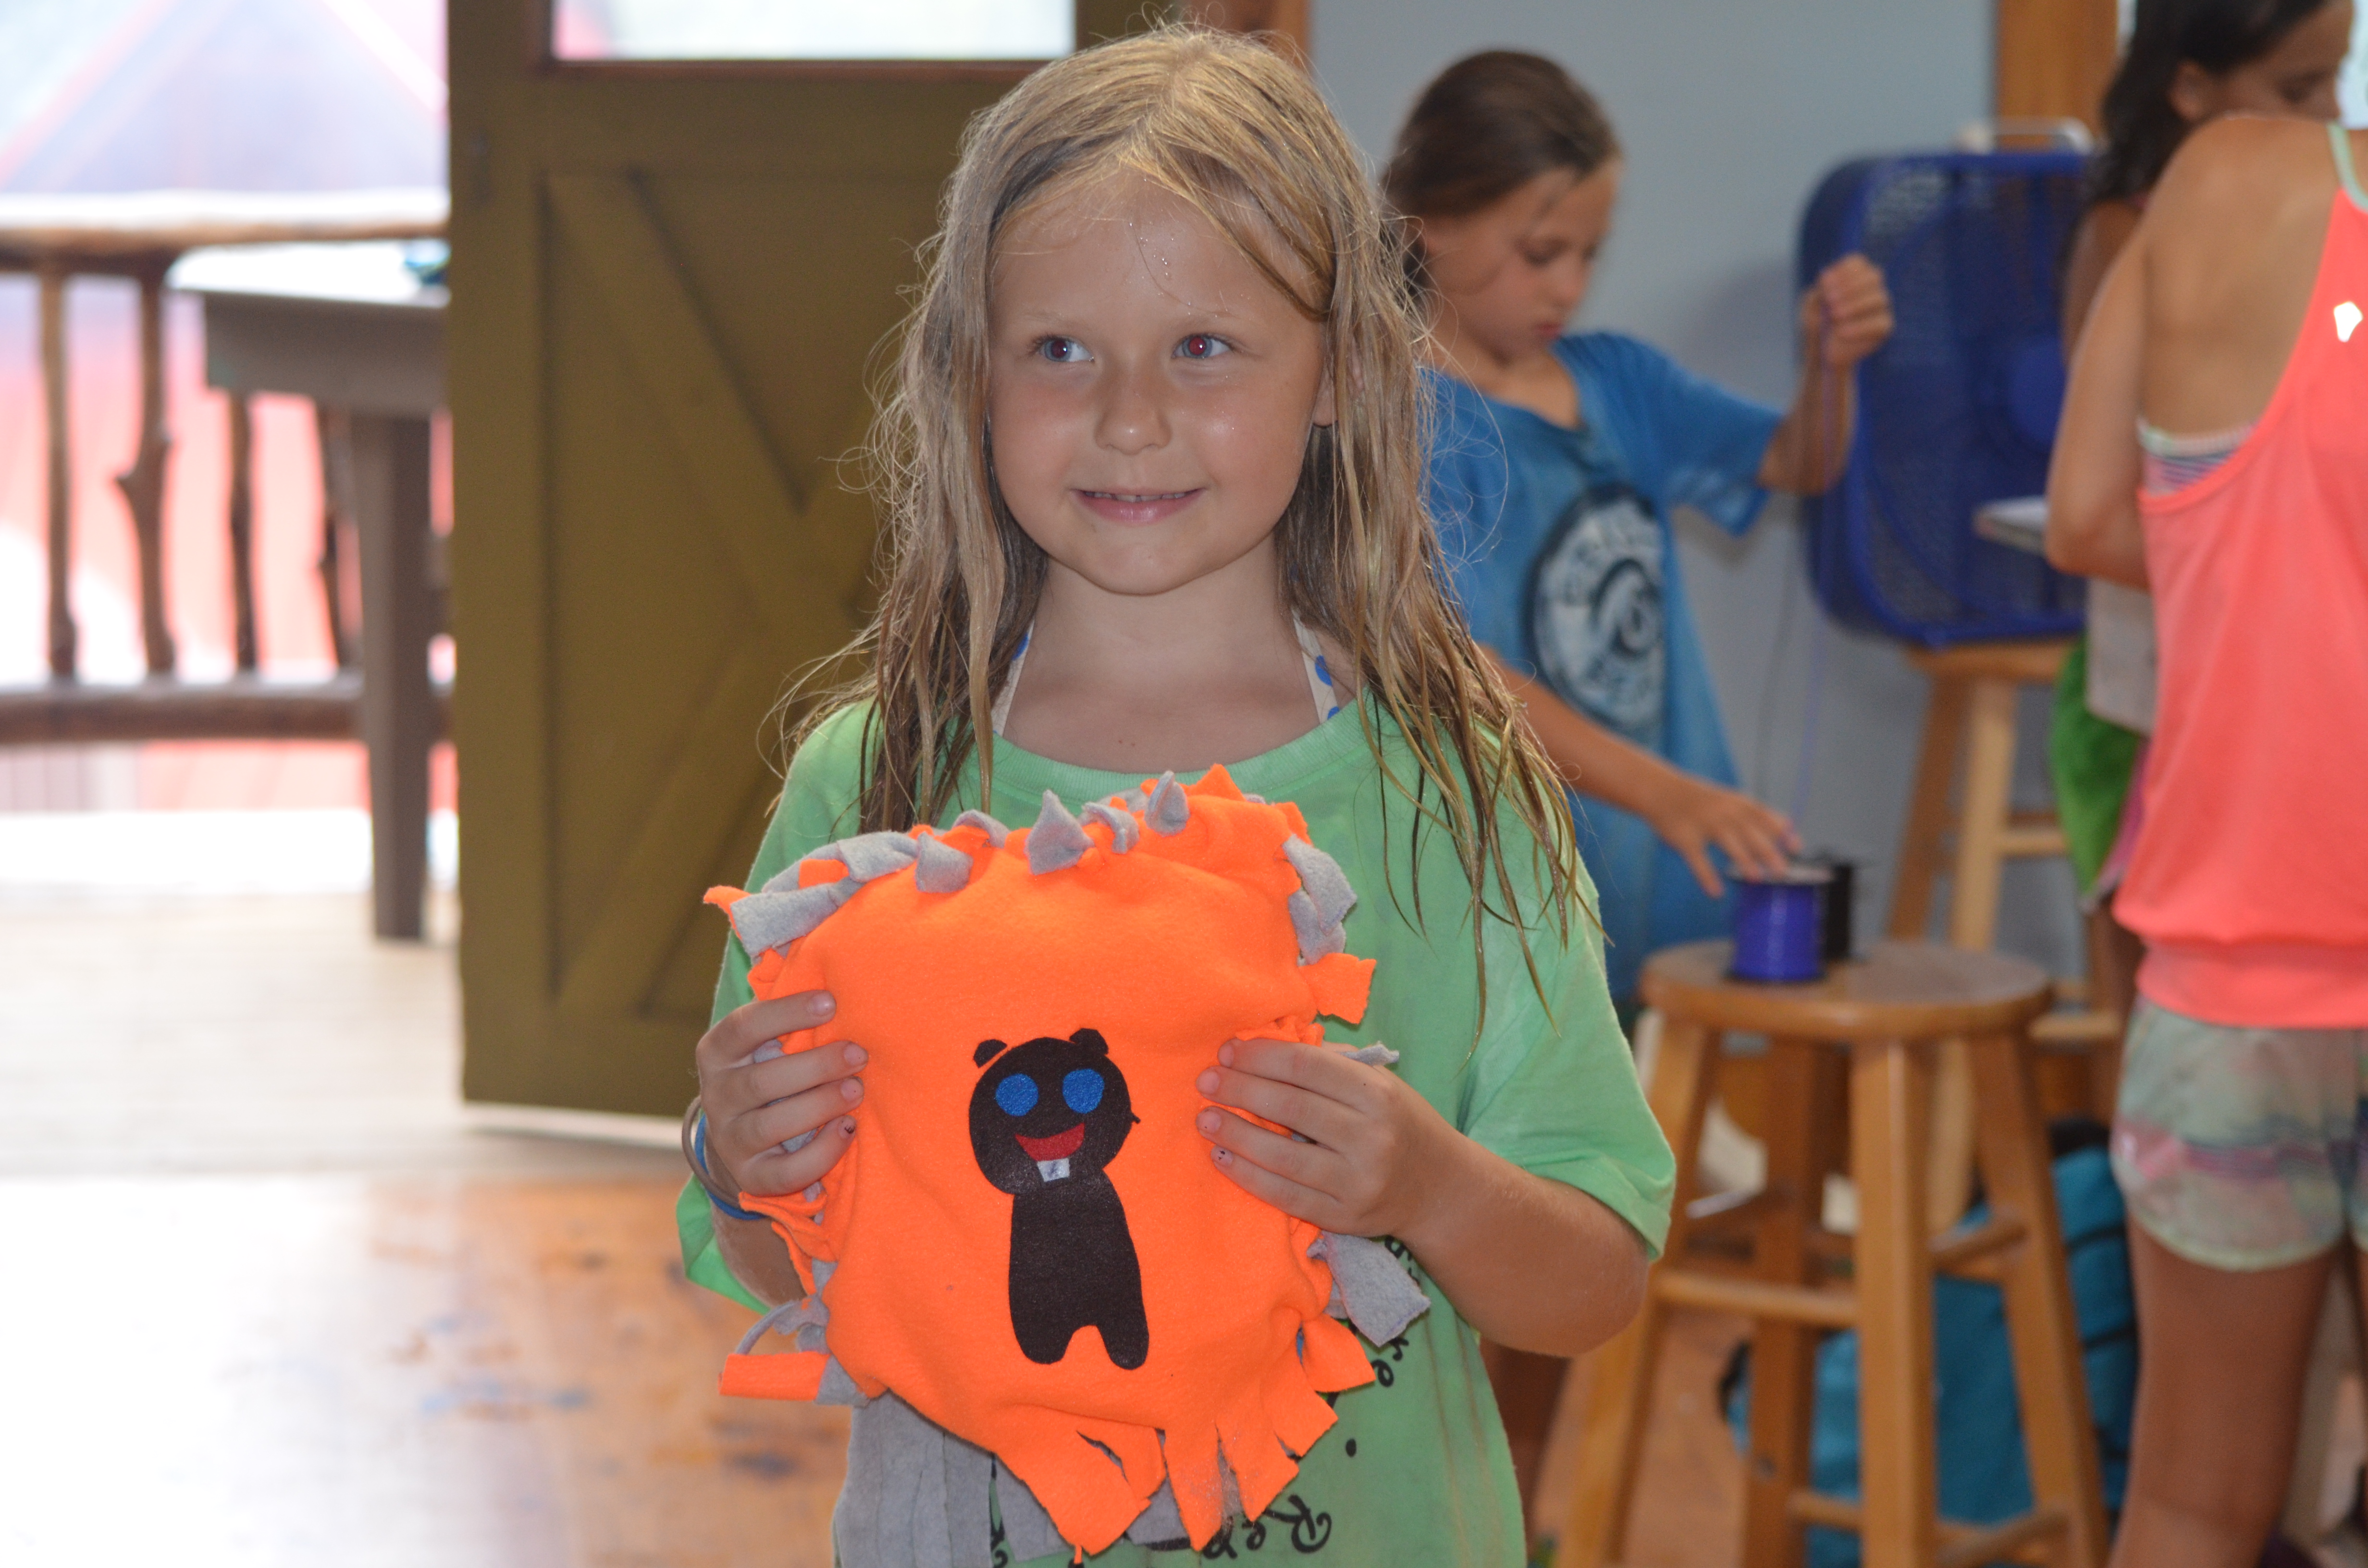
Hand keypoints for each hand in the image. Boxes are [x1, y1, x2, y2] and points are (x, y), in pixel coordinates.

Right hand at [694, 989, 862, 1198]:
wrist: (741, 1145)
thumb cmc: (771, 1074)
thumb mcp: (765, 1043)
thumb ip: (787, 1013)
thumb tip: (834, 955)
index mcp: (717, 1053)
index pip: (743, 1027)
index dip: (786, 1013)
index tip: (831, 1002)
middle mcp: (716, 1096)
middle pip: (761, 1081)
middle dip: (815, 1065)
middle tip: (858, 1054)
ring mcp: (730, 1140)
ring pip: (770, 1125)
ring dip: (819, 1106)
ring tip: (857, 1090)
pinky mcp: (751, 1178)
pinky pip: (784, 1171)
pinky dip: (820, 1153)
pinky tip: (847, 1131)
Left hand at [1193, 1039, 1457, 1238]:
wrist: (1440, 1189)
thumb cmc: (1400, 1123)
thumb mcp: (1381, 1083)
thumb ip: (1331, 1064)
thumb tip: (1265, 1046)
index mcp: (1379, 1095)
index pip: (1306, 1067)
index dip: (1260, 1056)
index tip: (1228, 1051)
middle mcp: (1372, 1138)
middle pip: (1291, 1107)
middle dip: (1240, 1090)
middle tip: (1206, 1080)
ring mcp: (1358, 1183)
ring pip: (1283, 1156)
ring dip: (1235, 1134)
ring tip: (1204, 1119)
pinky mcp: (1345, 1218)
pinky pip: (1285, 1196)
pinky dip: (1248, 1176)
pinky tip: (1222, 1157)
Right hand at [1646, 774, 1797, 895]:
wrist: (1661, 790)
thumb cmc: (1703, 801)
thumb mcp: (1731, 800)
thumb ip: (1757, 814)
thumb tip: (1789, 827)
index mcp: (1737, 803)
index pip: (1764, 817)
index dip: (1782, 833)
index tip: (1796, 848)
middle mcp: (1723, 812)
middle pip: (1750, 833)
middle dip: (1767, 852)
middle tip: (1781, 872)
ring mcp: (1703, 825)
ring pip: (1727, 843)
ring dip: (1742, 860)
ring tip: (1756, 878)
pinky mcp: (1685, 839)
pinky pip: (1698, 859)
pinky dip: (1706, 876)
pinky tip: (1716, 892)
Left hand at [1802, 254, 1893, 368]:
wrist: (1821, 353)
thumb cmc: (1817, 325)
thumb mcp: (1811, 306)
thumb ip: (1818, 292)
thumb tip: (1827, 280)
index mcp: (1854, 277)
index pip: (1858, 262)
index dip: (1843, 270)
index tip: (1825, 284)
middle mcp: (1871, 289)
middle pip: (1873, 276)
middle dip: (1850, 287)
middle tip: (1830, 301)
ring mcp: (1880, 307)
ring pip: (1879, 298)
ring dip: (1854, 305)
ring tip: (1835, 316)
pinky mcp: (1884, 327)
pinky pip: (1880, 323)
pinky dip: (1859, 327)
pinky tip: (1841, 332)